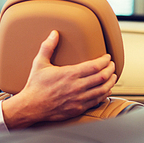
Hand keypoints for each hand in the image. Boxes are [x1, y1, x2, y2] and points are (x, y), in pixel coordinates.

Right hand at [2, 30, 116, 128]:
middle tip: (111, 65)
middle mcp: (77, 87)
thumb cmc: (35, 85)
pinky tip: (105, 90)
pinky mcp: (78, 108)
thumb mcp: (39, 63)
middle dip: (110, 69)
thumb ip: (48, 47)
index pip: (95, 66)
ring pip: (103, 89)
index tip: (107, 57)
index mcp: (69, 74)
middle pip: (103, 77)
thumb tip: (54, 34)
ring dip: (111, 82)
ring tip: (112, 76)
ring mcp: (79, 99)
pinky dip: (104, 94)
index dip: (105, 60)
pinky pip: (97, 101)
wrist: (31, 106)